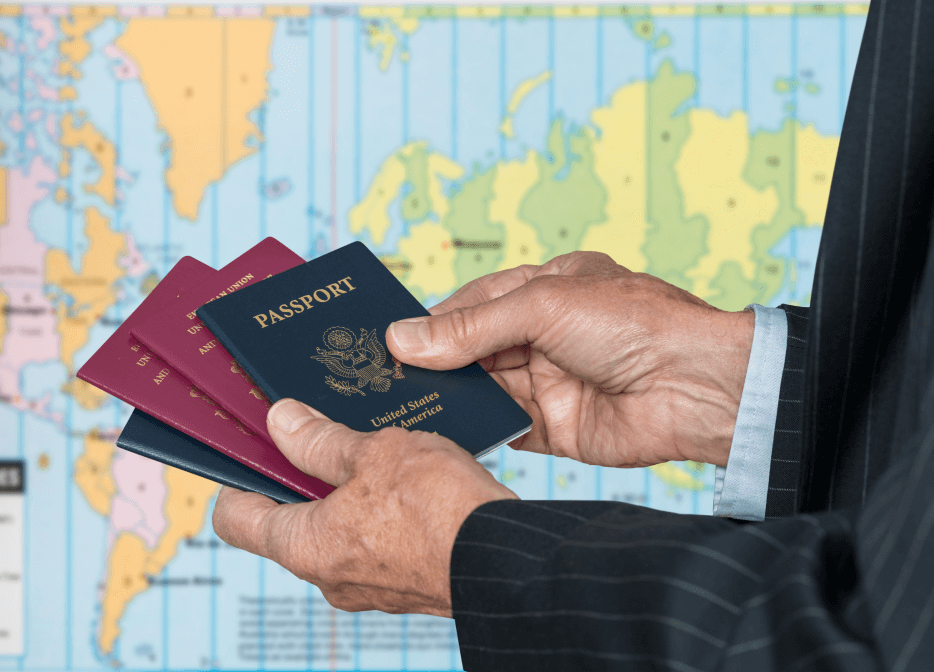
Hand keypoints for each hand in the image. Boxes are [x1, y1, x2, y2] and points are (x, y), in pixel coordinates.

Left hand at [212, 399, 514, 616]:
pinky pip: (377, 542)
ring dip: (347, 491)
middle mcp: (330, 577)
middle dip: (300, 476)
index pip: (237, 519)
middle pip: (289, 522)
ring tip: (368, 446)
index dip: (237, 479)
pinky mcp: (406, 584)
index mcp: (305, 548)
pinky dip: (381, 511)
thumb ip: (320, 440)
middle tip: (315, 431)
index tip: (251, 448)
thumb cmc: (440, 511)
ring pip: (338, 531)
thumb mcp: (375, 453)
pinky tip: (406, 475)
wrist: (509, 562)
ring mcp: (370, 586)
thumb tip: (281, 422)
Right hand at [385, 252, 754, 467]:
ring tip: (394, 405)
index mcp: (545, 290)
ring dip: (446, 397)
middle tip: (379, 375)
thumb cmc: (634, 323)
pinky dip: (471, 431)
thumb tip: (403, 338)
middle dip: (431, 362)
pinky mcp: (552, 428)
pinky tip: (436, 432)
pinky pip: (500, 429)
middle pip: (470, 349)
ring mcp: (547, 382)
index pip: (473, 303)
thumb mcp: (542, 305)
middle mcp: (543, 335)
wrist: (695, 387)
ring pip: (480, 390)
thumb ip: (471, 327)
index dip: (431, 321)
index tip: (384, 337)